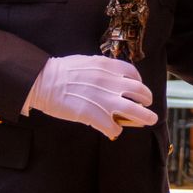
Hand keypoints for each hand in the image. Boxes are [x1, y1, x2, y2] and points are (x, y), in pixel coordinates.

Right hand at [26, 55, 156, 139]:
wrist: (43, 81)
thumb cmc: (60, 71)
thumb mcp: (87, 62)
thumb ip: (102, 70)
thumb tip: (110, 79)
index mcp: (108, 67)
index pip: (133, 74)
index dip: (139, 82)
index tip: (138, 87)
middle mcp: (112, 82)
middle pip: (140, 92)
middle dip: (146, 99)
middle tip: (147, 105)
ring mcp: (106, 100)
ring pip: (137, 111)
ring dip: (145, 117)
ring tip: (150, 120)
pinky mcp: (96, 116)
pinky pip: (115, 127)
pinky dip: (116, 130)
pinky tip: (112, 130)